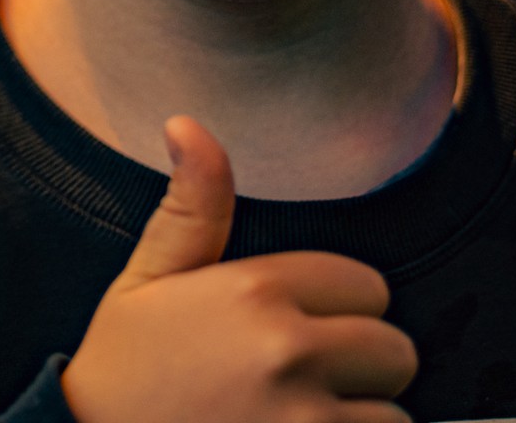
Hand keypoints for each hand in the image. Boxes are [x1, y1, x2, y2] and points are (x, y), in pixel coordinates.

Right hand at [59, 117, 416, 422]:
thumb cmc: (122, 371)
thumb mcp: (146, 281)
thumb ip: (192, 207)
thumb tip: (187, 123)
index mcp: (253, 289)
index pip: (366, 287)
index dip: (337, 311)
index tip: (297, 331)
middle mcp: (288, 349)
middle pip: (393, 349)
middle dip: (360, 367)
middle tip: (305, 383)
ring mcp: (305, 417)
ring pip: (393, 413)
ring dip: (357, 419)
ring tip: (297, 418)